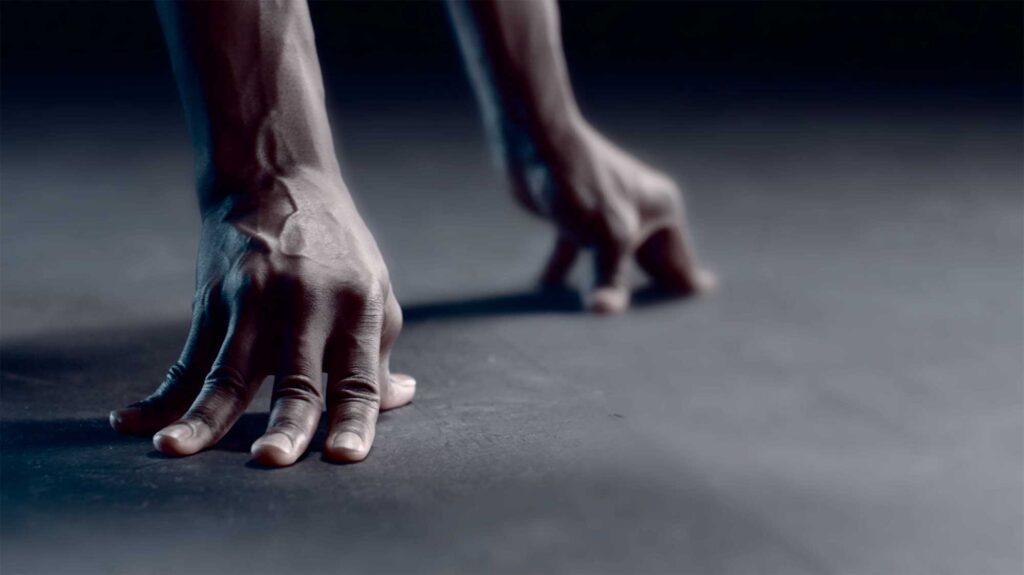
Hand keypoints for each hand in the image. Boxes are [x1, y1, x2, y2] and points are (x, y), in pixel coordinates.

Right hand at [110, 174, 413, 465]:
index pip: (358, 376)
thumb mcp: (371, 289)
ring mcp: (255, 301)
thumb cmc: (336, 248)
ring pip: (227, 372)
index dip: (354, 420)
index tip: (343, 458)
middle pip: (296, 378)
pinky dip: (160, 395)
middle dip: (285, 424)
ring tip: (176, 450)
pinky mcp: (214, 299)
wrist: (276, 179)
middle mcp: (307, 305)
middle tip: (271, 461)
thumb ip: (377, 352)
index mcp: (355, 307)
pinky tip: (133, 422)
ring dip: (202, 417)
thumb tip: (398, 400)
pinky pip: (187, 358)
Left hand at [511, 121, 716, 312]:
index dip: (683, 296)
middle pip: (647, 266)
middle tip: (650, 340)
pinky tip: (553, 302)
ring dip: (604, 290)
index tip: (694, 331)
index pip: (680, 264)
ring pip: (609, 264)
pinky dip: (564, 277)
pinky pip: (573, 257)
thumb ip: (611, 278)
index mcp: (661, 210)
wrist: (533, 140)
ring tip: (604, 329)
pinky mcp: (572, 219)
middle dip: (644, 299)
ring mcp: (605, 215)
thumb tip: (605, 311)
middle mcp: (638, 212)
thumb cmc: (580, 182)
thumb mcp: (606, 236)